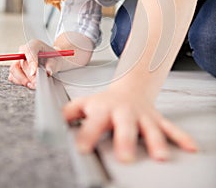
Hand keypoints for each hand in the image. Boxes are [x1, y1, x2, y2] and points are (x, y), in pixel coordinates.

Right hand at [8, 39, 62, 88]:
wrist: (52, 61)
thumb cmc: (53, 58)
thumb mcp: (57, 60)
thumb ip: (52, 65)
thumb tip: (48, 72)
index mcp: (34, 44)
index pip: (29, 50)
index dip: (31, 62)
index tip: (34, 72)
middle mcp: (24, 50)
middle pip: (22, 62)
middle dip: (29, 75)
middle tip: (36, 83)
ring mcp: (18, 59)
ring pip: (14, 69)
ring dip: (23, 79)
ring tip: (33, 85)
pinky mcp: (15, 68)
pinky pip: (13, 76)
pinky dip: (20, 82)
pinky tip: (29, 84)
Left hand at [63, 89, 197, 161]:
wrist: (130, 88)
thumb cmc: (106, 101)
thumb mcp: (85, 103)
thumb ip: (70, 112)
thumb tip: (55, 121)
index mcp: (104, 109)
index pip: (94, 123)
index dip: (88, 135)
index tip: (83, 148)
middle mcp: (124, 112)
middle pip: (124, 125)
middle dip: (125, 139)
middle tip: (125, 156)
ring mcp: (141, 116)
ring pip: (150, 128)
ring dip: (156, 140)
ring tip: (160, 155)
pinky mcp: (155, 119)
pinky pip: (169, 127)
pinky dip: (180, 137)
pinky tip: (190, 147)